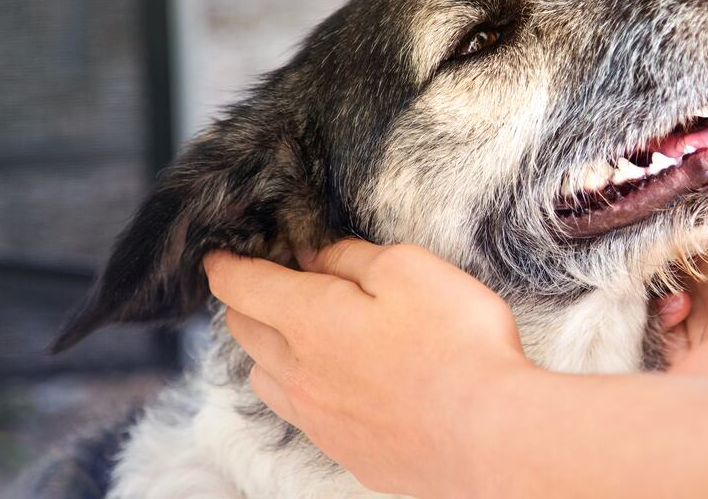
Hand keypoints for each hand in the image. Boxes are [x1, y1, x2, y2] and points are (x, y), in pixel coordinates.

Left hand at [204, 239, 533, 495]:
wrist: (487, 434)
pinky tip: (333, 385)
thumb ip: (354, 258)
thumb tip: (318, 257)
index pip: (242, 286)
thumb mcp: (410, 269)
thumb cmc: (456, 344)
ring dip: (268, 351)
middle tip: (263, 285)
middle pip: (245, 332)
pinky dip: (302, 390)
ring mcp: (319, 418)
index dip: (226, 265)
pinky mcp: (346, 450)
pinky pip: (302, 415)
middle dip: (245, 303)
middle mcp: (300, 372)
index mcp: (309, 319)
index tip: (219, 257)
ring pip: (265, 378)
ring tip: (293, 336)